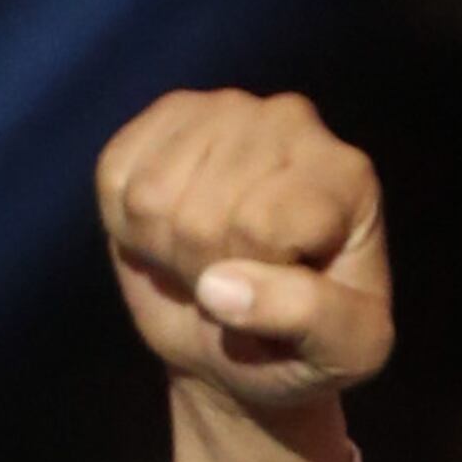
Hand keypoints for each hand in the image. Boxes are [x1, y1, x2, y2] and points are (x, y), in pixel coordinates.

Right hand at [96, 90, 393, 461]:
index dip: (256, 284)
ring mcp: (223, 109)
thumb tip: (218, 286)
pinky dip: (128, 228)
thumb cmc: (305, 348)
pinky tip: (168, 235)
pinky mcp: (164, 117)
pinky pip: (116, 177)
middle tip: (237, 288)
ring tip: (207, 263)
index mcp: (346, 176)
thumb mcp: (344, 352)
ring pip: (154, 195)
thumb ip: (310, 318)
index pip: (263, 225)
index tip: (280, 303)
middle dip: (210, 272)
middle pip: (205, 213)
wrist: (242, 345)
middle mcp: (290, 121)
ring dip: (169, 252)